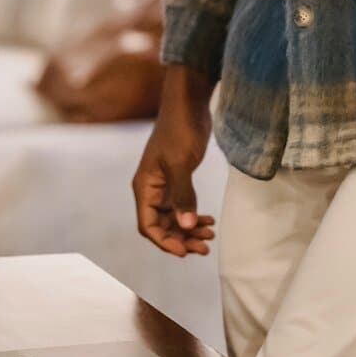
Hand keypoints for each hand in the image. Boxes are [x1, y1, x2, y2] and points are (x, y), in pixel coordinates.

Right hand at [132, 66, 216, 257]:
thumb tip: (185, 226)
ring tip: (210, 235)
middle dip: (182, 238)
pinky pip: (183, 206)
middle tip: (205, 247)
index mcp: (145, 187)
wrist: (189, 105)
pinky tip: (209, 220)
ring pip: (174, 218)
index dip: (165, 242)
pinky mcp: (177, 179)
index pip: (148, 225)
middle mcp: (151, 189)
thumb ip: (183, 195)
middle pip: (162, 225)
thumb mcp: (181, 164)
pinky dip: (194, 215)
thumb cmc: (180, 130)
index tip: (185, 251)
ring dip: (190, 229)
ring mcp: (164, 185)